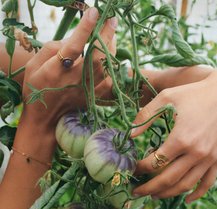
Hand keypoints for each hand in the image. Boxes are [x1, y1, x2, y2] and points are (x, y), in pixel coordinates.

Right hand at [21, 7, 116, 131]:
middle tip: (112, 19)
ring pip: (105, 68)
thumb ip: (50, 49)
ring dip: (112, 49)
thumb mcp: (33, 67)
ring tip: (113, 34)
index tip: (94, 11)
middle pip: (96, 57)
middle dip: (106, 35)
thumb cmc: (36, 89)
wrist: (46, 118)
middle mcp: (73, 81)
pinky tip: (111, 57)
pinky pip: (108, 81)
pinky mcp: (92, 97)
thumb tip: (71, 39)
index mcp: (55, 72)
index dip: (84, 28)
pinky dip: (112, 67)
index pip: (73, 47)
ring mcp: (85, 90)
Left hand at [130, 70, 216, 203]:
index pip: (155, 162)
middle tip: (136, 192)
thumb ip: (145, 116)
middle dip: (149, 187)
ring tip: (154, 195)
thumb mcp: (165, 98)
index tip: (131, 169)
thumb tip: (130, 134)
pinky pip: (208, 182)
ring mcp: (209, 158)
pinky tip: (186, 198)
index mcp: (181, 138)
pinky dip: (196, 193)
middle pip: (168, 178)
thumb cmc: (192, 94)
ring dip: (168, 193)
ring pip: (186, 184)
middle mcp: (196, 152)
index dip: (140, 168)